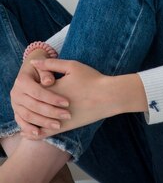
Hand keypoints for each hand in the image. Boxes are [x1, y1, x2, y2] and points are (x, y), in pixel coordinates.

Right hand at [11, 51, 70, 137]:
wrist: (32, 70)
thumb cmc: (42, 68)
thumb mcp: (45, 66)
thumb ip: (47, 72)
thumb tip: (49, 82)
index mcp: (22, 80)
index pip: (38, 92)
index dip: (52, 98)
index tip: (67, 103)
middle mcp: (15, 93)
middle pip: (34, 106)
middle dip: (51, 112)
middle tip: (66, 115)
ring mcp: (15, 103)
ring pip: (28, 116)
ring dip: (43, 122)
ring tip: (58, 125)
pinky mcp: (16, 111)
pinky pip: (21, 122)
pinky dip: (29, 129)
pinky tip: (40, 134)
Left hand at [29, 58, 147, 137]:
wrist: (107, 96)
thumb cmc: (91, 78)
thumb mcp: (71, 66)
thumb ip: (51, 64)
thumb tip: (32, 62)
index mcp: (51, 89)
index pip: (30, 89)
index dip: (28, 86)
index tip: (26, 82)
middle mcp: (51, 105)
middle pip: (30, 105)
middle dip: (25, 102)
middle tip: (21, 99)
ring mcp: (56, 118)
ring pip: (34, 121)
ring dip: (26, 120)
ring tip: (21, 116)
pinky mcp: (64, 127)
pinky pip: (43, 133)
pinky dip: (33, 133)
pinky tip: (28, 132)